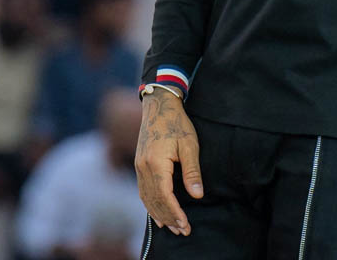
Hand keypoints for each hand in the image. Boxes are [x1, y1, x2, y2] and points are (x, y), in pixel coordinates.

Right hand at [135, 91, 202, 236]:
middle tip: (182, 231)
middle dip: (169, 218)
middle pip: (155, 200)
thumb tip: (197, 194)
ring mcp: (139, 166)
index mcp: (156, 163)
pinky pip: (142, 190)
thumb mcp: (189, 145)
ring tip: (172, 227)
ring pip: (146, 197)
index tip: (185, 225)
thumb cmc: (177, 123)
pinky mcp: (139, 164)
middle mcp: (143, 167)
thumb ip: (192, 171)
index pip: (165, 196)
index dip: (175, 213)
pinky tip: (157, 214)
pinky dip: (149, 204)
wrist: (158, 105)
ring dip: (159, 214)